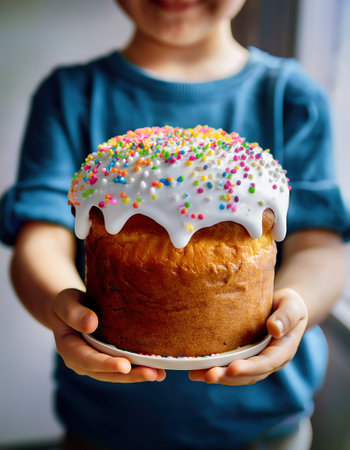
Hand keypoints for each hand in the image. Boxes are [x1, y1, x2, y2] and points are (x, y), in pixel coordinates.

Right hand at [51, 288, 165, 382]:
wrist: (71, 308)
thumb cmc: (69, 303)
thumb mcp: (66, 302)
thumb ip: (74, 312)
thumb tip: (91, 324)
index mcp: (68, 348)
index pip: (88, 359)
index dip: (106, 364)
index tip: (125, 366)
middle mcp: (82, 361)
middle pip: (106, 373)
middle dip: (130, 375)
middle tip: (152, 374)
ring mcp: (96, 363)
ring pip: (117, 375)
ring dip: (138, 375)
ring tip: (159, 374)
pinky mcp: (108, 359)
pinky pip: (123, 367)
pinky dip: (139, 368)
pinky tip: (158, 369)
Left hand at [189, 288, 307, 384]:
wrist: (284, 307)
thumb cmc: (290, 304)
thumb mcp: (292, 305)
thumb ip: (287, 316)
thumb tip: (274, 329)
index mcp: (283, 351)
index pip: (267, 363)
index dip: (250, 368)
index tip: (233, 368)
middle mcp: (269, 361)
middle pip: (249, 375)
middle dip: (228, 377)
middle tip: (208, 376)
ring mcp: (255, 360)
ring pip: (237, 375)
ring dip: (218, 376)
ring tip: (196, 376)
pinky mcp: (244, 356)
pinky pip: (230, 366)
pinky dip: (214, 369)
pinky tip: (196, 370)